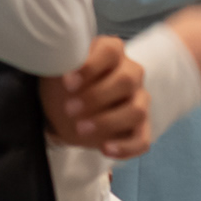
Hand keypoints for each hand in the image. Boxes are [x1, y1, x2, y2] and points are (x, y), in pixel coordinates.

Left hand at [40, 35, 153, 161]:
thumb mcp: (58, 71)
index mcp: (111, 52)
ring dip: (108, 121)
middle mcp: (131, 73)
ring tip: (81, 129)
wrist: (63, 110)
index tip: (67, 83)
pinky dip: (125, 147)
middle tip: (69, 109)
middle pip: (127, 80)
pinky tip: (105, 149)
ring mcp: (139, 100)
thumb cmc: (63, 85)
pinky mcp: (140, 127)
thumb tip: (62, 67)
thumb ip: (63, 64)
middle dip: (96, 97)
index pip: (111, 50)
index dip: (91, 66)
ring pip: (137, 110)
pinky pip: (142, 140)